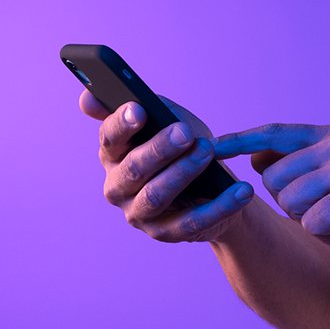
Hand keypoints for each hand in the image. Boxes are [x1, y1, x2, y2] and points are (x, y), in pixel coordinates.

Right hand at [79, 89, 253, 242]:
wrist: (211, 184)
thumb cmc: (182, 145)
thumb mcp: (166, 120)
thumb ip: (140, 104)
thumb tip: (88, 97)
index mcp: (113, 155)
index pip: (110, 139)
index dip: (122, 124)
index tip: (140, 109)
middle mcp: (118, 187)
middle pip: (133, 169)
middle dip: (159, 149)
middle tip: (185, 132)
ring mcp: (139, 213)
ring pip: (157, 195)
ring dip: (184, 172)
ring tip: (208, 152)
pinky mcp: (166, 233)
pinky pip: (192, 221)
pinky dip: (219, 206)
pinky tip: (241, 189)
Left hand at [216, 123, 329, 277]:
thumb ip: (301, 164)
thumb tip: (256, 157)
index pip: (275, 133)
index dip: (241, 140)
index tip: (211, 145)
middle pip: (273, 178)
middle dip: (292, 203)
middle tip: (329, 208)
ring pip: (289, 202)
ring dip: (311, 221)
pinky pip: (311, 223)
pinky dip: (328, 235)